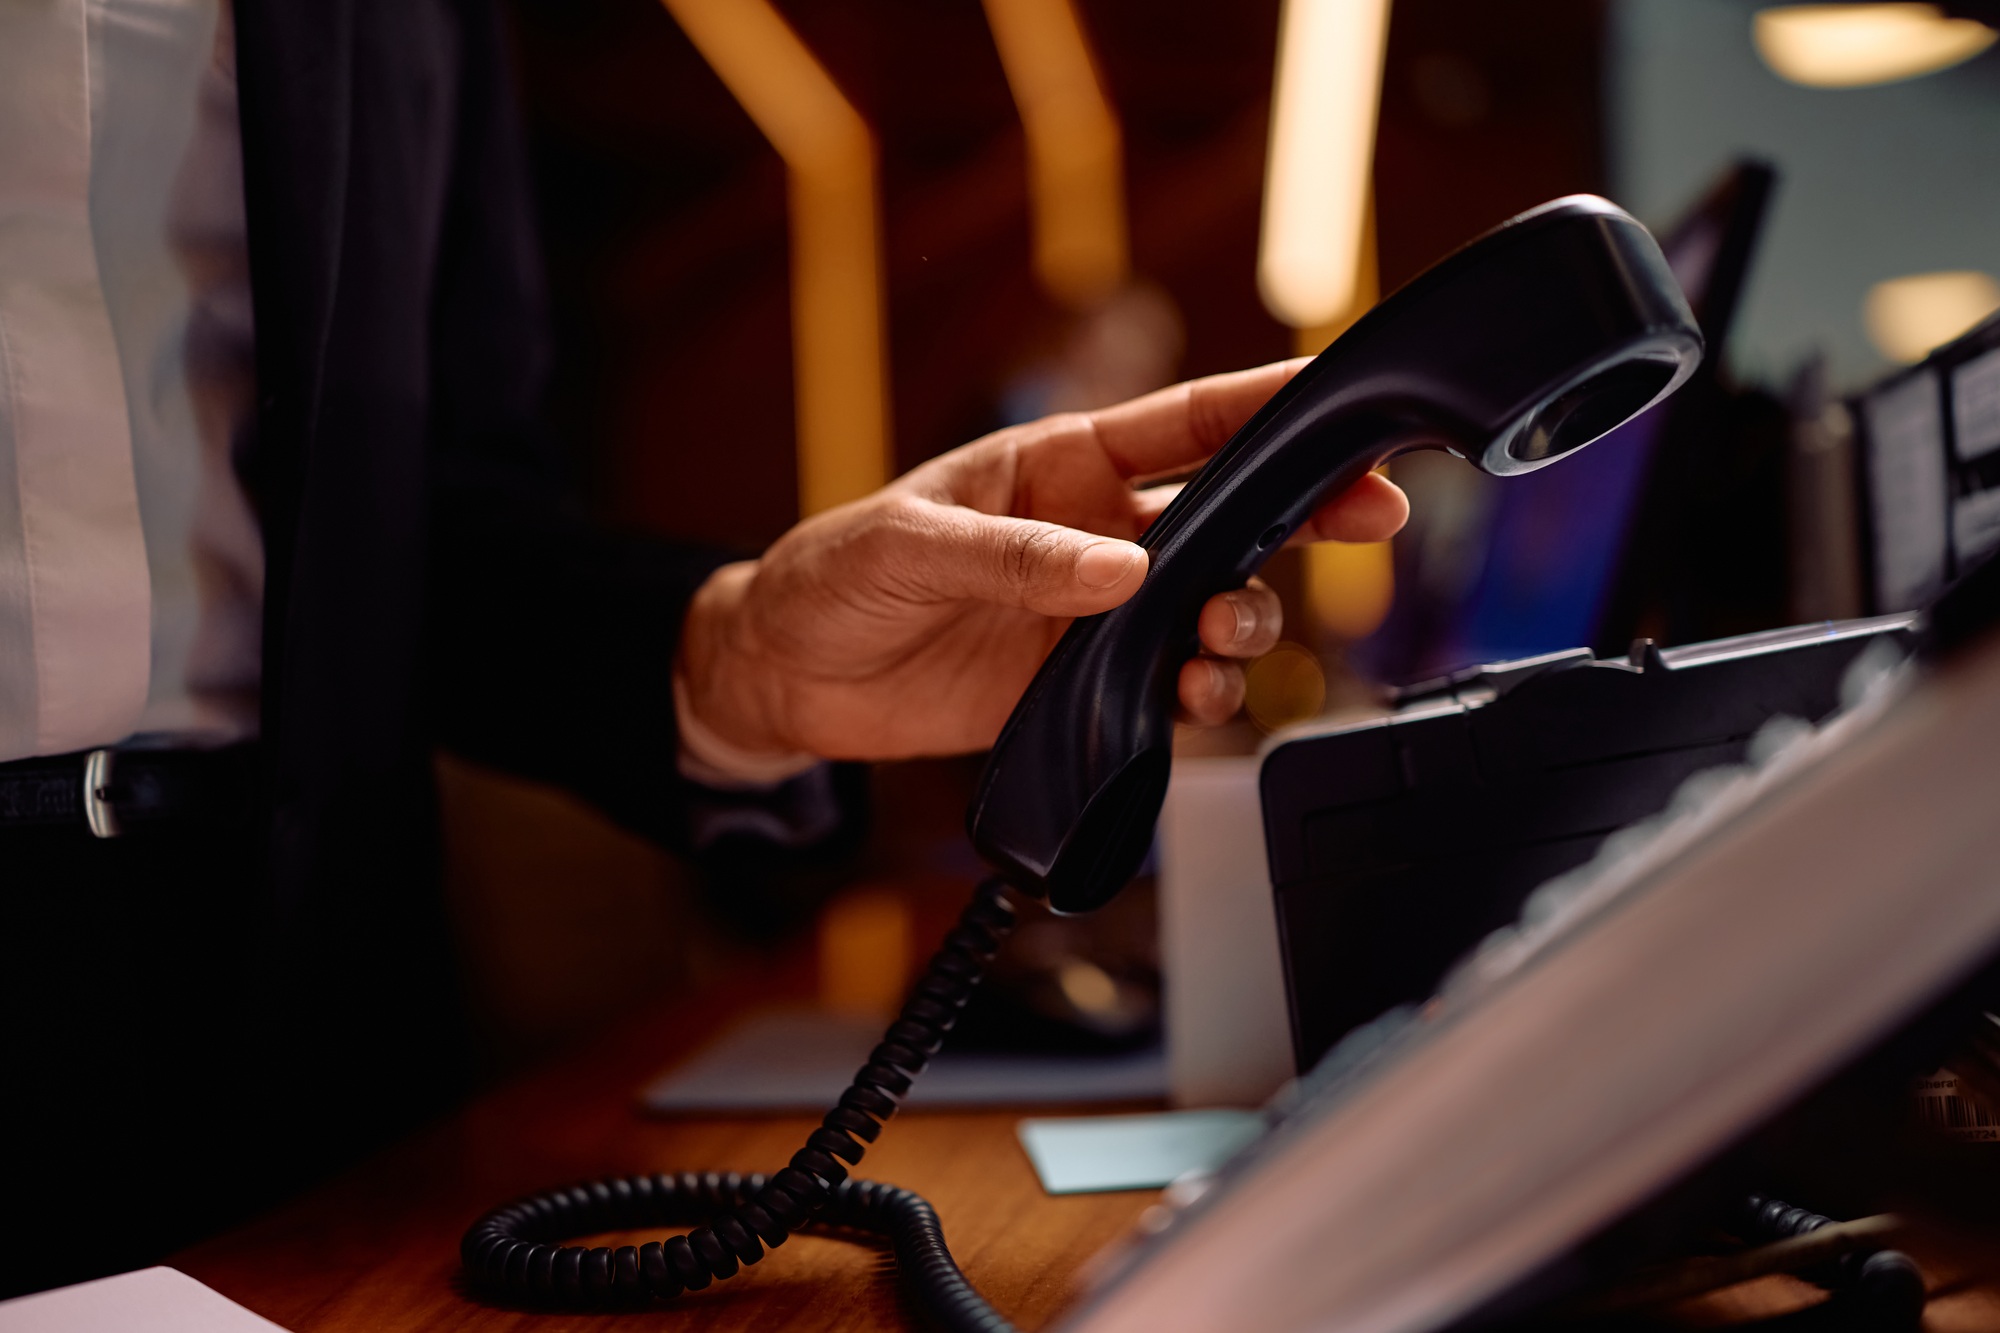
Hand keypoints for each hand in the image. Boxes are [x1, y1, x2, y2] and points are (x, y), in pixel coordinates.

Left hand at [675, 360, 1408, 764]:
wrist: (788, 675)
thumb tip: (1124, 572)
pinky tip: (1193, 698)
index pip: (1183, 422)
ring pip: (1213, 605)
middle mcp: (1098, 532)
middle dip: (1308, 511)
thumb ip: (1017, 556)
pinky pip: (1168, 686)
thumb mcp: (912, 546)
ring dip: (1244, 620)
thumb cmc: (836, 575)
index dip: (1265, 403)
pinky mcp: (1083, 685)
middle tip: (1370, 516)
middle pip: (1230, 513)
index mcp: (1060, 465)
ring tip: (1225, 639)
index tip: (1341, 393)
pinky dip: (1198, 693)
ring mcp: (1098, 611)